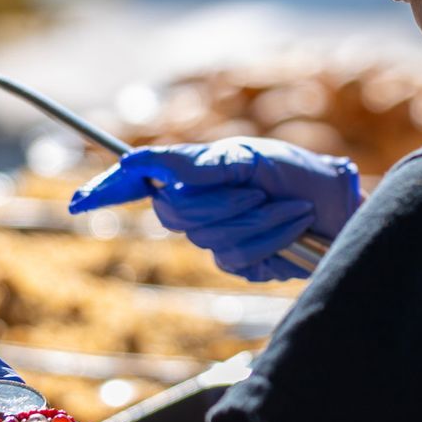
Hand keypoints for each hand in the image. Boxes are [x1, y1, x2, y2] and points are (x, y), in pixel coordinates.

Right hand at [68, 138, 361, 280]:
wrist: (342, 208)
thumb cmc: (299, 173)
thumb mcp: (250, 157)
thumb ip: (199, 165)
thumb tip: (150, 164)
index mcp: (195, 173)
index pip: (139, 182)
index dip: (108, 190)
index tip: (80, 201)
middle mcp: (199, 206)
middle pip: (175, 214)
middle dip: (220, 202)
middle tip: (258, 190)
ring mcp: (217, 237)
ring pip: (210, 238)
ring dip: (256, 220)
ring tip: (289, 208)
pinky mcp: (241, 264)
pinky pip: (237, 256)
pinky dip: (269, 237)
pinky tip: (293, 227)